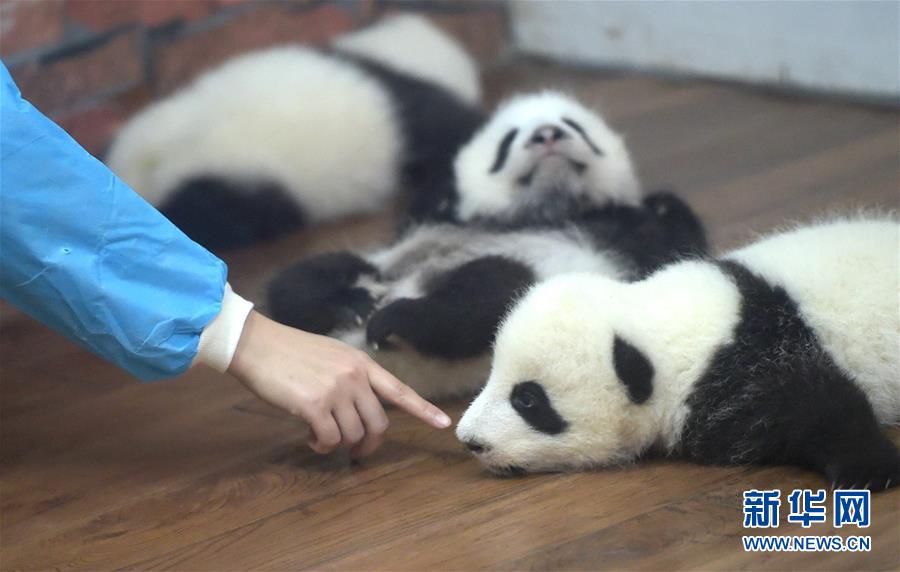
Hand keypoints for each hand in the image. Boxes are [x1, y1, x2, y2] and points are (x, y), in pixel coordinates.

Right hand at [228, 310, 450, 456]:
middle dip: (369, 444)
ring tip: (320, 437)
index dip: (423, 409)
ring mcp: (336, 391)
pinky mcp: (314, 406)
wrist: (257, 345)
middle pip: (379, 424)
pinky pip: (329, 440)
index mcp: (361, 363)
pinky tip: (309, 438)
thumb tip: (356, 409)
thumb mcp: (330, 355)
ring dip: (338, 444)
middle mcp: (354, 376)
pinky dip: (321, 446)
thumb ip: (350, 377)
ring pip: (353, 435)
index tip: (443, 424)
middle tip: (356, 451)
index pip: (399, 390)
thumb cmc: (289, 351)